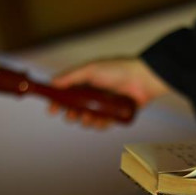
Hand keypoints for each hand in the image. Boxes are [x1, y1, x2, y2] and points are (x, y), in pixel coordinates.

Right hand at [49, 57, 169, 128]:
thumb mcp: (91, 69)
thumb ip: (71, 76)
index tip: (52, 110)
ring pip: (88, 119)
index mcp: (85, 82)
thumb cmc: (118, 70)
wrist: (143, 79)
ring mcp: (104, 106)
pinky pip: (103, 124)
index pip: (66, 95)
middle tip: (73, 115)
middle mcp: (93, 95)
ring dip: (85, 121)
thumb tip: (53, 82)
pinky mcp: (115, 115)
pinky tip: (101, 121)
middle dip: (71, 115)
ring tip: (89, 117)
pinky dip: (100, 125)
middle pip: (75, 110)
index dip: (58, 103)